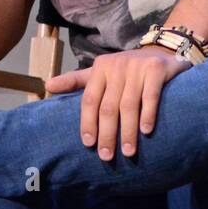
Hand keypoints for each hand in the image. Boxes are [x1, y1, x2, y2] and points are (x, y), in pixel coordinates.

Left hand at [45, 46, 192, 159]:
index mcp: (100, 68)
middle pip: (108, 106)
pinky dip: (148, 115)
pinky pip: (150, 96)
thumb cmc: (126, 69)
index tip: (88, 144)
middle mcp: (116, 66)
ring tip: (128, 152)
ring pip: (129, 105)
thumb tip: (47, 85)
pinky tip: (146, 131)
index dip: (87, 123)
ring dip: (127, 131)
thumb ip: (76, 81)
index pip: (89, 100)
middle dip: (107, 134)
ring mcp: (137, 67)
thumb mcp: (100, 72)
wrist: (160, 51)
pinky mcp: (156, 69)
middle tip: (106, 156)